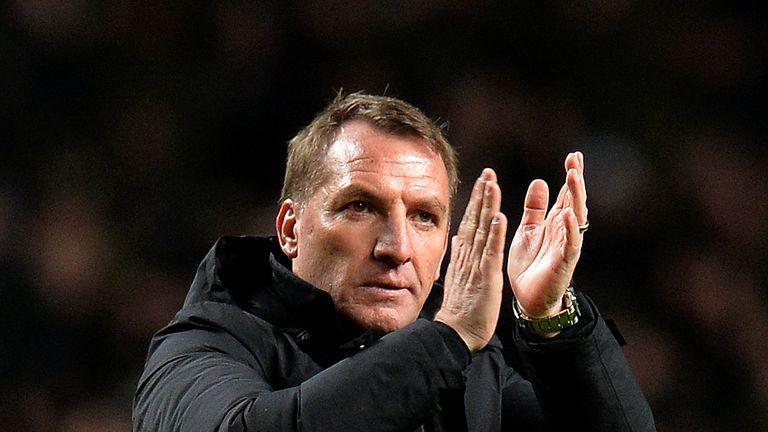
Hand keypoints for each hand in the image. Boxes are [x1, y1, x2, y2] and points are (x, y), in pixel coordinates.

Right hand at [435, 169, 507, 351]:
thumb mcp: (458, 278)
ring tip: (493, 184)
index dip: (476, 201)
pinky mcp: (486, 278)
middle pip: (476, 220)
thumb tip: (457, 240)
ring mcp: (476, 266)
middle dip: (482, 195)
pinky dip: (496, 234)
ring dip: (488, 206)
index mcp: (463, 257)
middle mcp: (468, 257)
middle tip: (488, 172)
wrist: (455, 334)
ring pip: (484, 231)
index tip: (483, 181)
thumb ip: (458, 258)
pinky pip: (492, 253)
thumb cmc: (459, 311)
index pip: (471, 223)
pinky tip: (500, 217)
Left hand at [507, 152, 587, 318]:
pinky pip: (570, 244)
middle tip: (575, 160)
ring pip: (575, 218)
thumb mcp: (529, 231)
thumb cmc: (530, 265)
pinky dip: (571, 229)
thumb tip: (540, 182)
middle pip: (574, 201)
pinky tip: (569, 214)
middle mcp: (565, 231)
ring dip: (574, 198)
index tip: (573, 155)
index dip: (571, 175)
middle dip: (576, 181)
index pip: (566, 194)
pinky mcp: (563, 263)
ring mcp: (566, 246)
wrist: (528, 299)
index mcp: (555, 222)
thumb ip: (535, 209)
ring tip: (573, 178)